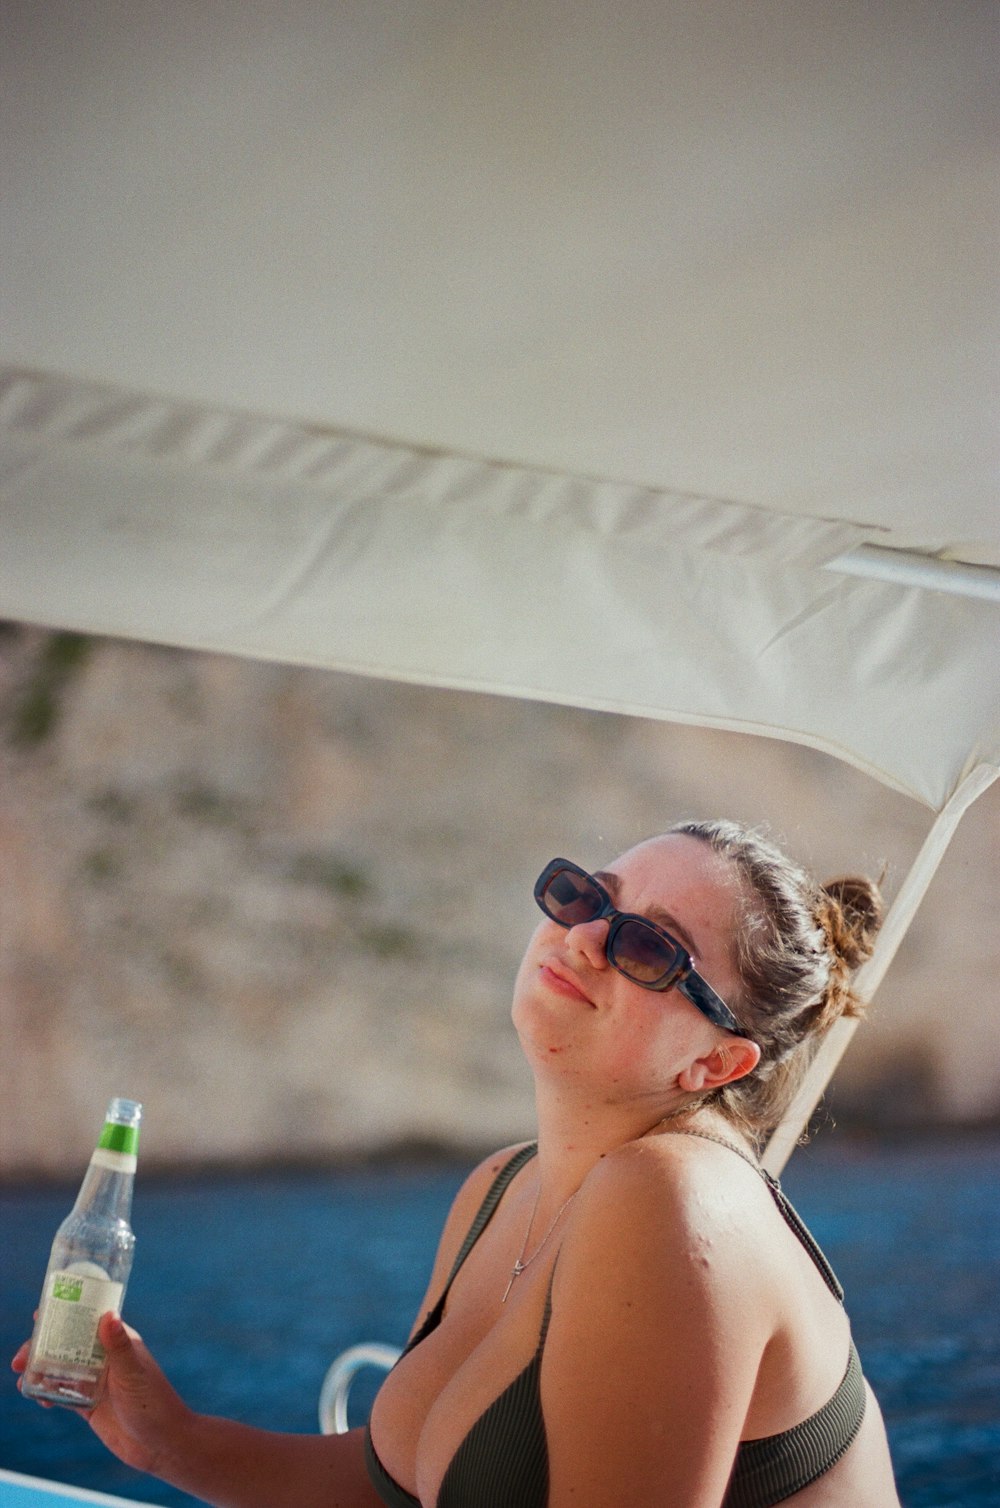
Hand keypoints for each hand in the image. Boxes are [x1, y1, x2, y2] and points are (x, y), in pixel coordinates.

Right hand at [13, 1313, 192, 1476]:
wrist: (160, 1444)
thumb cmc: (153, 1403)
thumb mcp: (133, 1373)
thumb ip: (118, 1346)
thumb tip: (109, 1314)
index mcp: (119, 1342)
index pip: (88, 1321)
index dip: (63, 1316)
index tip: (37, 1316)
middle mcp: (105, 1359)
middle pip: (67, 1346)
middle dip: (41, 1348)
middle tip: (19, 1359)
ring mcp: (96, 1382)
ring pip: (61, 1370)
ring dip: (40, 1370)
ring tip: (21, 1378)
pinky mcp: (90, 1405)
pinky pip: (63, 1394)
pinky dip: (47, 1393)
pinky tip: (38, 1398)